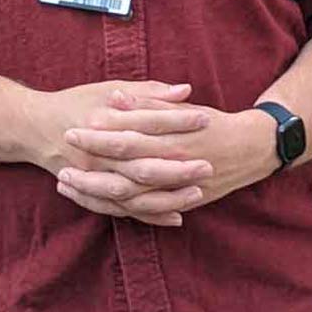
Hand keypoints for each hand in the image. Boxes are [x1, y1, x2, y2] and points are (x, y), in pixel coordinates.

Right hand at [23, 81, 215, 226]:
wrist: (34, 127)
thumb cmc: (78, 102)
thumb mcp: (110, 88)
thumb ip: (148, 91)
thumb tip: (186, 91)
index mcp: (104, 118)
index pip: (148, 120)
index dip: (177, 120)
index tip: (206, 118)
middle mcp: (98, 150)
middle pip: (143, 162)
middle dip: (177, 166)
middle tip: (208, 165)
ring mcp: (93, 175)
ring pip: (134, 192)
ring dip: (167, 195)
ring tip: (198, 191)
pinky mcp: (92, 191)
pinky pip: (123, 210)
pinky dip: (149, 215)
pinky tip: (176, 216)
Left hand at [56, 99, 278, 224]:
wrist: (249, 148)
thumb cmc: (210, 121)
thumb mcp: (181, 107)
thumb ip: (148, 103)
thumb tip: (116, 98)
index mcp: (171, 137)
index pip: (127, 137)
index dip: (99, 136)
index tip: (72, 130)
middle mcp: (172, 165)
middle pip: (123, 171)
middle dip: (90, 168)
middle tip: (62, 166)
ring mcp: (175, 189)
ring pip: (129, 198)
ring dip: (96, 193)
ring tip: (66, 186)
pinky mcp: (179, 203)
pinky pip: (144, 213)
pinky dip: (119, 211)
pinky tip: (94, 204)